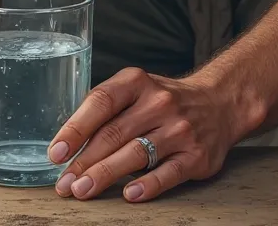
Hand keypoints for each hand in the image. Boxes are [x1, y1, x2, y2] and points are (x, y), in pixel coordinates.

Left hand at [47, 66, 254, 202]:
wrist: (220, 103)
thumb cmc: (165, 100)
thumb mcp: (137, 89)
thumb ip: (108, 109)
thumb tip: (70, 144)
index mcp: (137, 81)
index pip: (101, 101)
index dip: (75, 128)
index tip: (56, 152)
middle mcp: (158, 102)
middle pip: (113, 133)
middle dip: (83, 161)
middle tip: (63, 183)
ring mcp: (179, 129)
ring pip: (135, 154)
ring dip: (105, 174)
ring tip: (82, 190)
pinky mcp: (197, 156)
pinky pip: (168, 173)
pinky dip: (147, 185)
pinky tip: (128, 195)